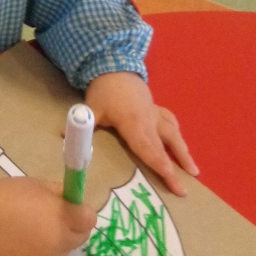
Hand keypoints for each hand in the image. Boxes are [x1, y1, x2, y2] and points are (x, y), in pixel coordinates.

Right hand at [0, 175, 95, 255]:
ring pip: (62, 251)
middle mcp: (60, 244)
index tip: (70, 205)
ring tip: (33, 228)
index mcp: (63, 220)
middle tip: (52, 215)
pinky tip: (20, 240)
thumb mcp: (39, 185)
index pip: (89, 219)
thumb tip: (71, 201)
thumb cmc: (9, 195)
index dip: (81, 211)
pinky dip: (39, 251)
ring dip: (56, 241)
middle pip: (80, 238)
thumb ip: (60, 194)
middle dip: (72, 227)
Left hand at [85, 72, 198, 195]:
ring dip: (183, 153)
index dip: (162, 168)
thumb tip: (62, 138)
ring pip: (173, 135)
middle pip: (163, 148)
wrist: (115, 65)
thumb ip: (83, 124)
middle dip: (175, 169)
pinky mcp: (155, 108)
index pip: (150, 150)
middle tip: (185, 190)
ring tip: (193, 171)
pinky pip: (170, 122)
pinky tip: (180, 143)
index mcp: (134, 124)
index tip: (175, 184)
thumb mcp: (92, 107)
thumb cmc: (104, 90)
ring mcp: (154, 114)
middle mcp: (149, 121)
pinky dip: (176, 134)